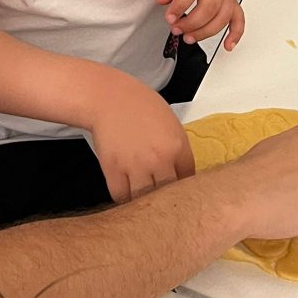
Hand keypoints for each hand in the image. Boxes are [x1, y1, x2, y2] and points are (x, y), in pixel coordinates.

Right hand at [90, 78, 194, 203]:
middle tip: (160, 193)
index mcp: (177, 145)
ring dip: (144, 200)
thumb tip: (182, 173)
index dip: (184, 185)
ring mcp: (135, 166)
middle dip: (166, 196)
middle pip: (169, 195)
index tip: (178, 187)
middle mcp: (159, 159)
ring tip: (142, 194)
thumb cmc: (139, 104)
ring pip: (146, 200)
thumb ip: (178, 148)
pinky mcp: (113, 170)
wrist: (108, 96)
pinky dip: (123, 197)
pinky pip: (121, 197)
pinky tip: (126, 189)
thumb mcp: (170, 121)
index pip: (189, 180)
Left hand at [157, 0, 244, 50]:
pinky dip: (235, 33)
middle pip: (210, 6)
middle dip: (192, 22)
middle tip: (176, 28)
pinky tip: (227, 45)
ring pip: (223, 15)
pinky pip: (239, 18)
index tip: (169, 17)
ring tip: (189, 37)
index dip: (180, 6)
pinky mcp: (232, 0)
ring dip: (206, 31)